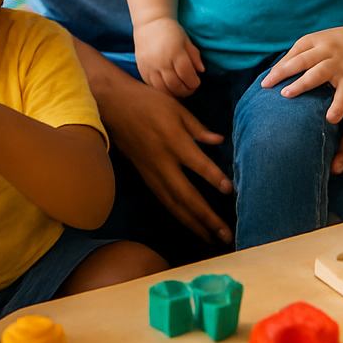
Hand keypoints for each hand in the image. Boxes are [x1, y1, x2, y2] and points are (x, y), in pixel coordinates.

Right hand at [101, 77, 232, 244]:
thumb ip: (198, 128)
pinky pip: (164, 201)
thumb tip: (219, 141)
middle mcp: (162, 162)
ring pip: (174, 204)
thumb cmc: (148, 102)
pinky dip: (179, 215)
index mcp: (173, 140)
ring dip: (194, 224)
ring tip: (212, 239)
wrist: (113, 106)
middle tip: (225, 234)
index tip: (230, 190)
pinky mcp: (145, 177)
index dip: (214, 177)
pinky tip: (191, 225)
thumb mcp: (176, 108)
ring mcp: (152, 172)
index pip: (197, 163)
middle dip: (206, 217)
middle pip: (186, 195)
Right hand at [133, 19, 202, 96]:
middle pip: (175, 84)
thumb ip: (194, 56)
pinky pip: (152, 86)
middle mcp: (161, 60)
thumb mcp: (186, 40)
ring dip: (174, 93)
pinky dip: (161, 90)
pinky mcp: (142, 69)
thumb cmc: (171, 31)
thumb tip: (201, 71)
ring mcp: (150, 66)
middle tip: (190, 90)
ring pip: (163, 88)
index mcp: (175, 51)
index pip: (186, 74)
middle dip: (185, 91)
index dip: (193, 82)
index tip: (197, 83)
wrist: (149, 24)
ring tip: (180, 91)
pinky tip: (168, 88)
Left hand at [261, 25, 342, 122]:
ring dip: (302, 83)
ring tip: (287, 94)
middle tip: (269, 86)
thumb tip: (274, 74)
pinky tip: (330, 118)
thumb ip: (299, 56)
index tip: (266, 83)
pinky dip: (338, 105)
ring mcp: (339, 64)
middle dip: (284, 72)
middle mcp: (326, 50)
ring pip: (319, 73)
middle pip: (302, 60)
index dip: (279, 68)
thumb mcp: (317, 43)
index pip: (294, 53)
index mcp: (315, 41)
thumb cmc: (336, 45)